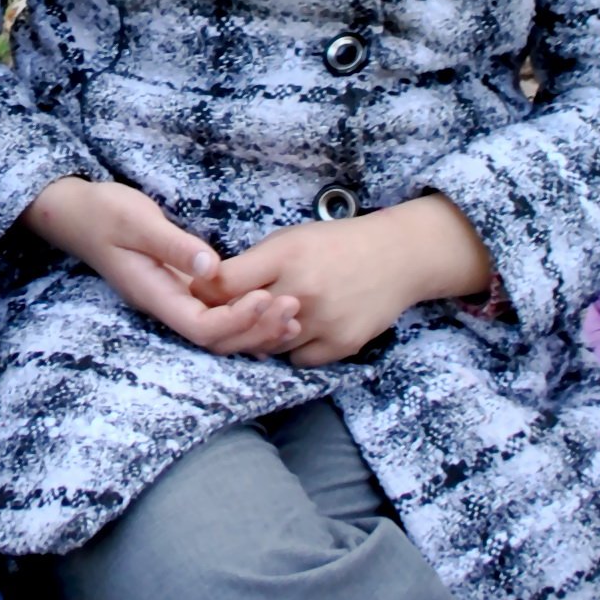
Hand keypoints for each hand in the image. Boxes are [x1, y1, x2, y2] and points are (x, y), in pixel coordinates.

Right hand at [23, 176, 303, 356]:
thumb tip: (211, 267)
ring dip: (256, 329)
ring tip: (294, 314)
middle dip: (257, 330)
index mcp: (153, 294)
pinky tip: (272, 309)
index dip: (238, 321)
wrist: (75, 213)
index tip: (268, 297)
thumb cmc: (103, 212)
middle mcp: (164, 305)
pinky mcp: (180, 289)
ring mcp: (172, 300)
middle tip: (295, 307)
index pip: (201, 328)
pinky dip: (246, 318)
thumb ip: (173, 244)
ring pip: (219, 334)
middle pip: (215, 340)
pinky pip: (216, 316)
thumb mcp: (136, 220)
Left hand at [210, 193, 494, 364]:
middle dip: (228, 322)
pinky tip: (301, 330)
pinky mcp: (341, 343)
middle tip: (227, 317)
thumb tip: (205, 290)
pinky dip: (294, 349)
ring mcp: (323, 319)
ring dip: (262, 338)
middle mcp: (302, 289)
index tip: (202, 293)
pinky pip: (298, 359)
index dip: (205, 292)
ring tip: (268, 321)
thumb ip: (252, 264)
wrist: (397, 257)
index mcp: (285, 255)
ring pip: (268, 347)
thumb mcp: (290, 240)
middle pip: (241, 323)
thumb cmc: (336, 245)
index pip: (223, 283)